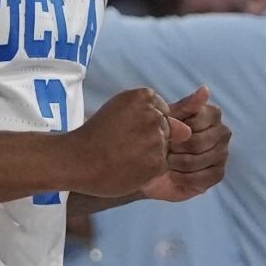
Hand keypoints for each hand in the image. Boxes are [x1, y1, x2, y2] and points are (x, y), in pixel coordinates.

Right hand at [67, 88, 191, 197]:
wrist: (78, 159)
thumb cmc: (97, 134)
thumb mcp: (121, 109)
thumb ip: (154, 114)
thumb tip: (188, 131)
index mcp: (143, 96)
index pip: (162, 110)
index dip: (144, 123)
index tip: (125, 128)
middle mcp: (153, 115)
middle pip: (166, 129)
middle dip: (150, 138)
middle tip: (124, 144)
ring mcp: (157, 139)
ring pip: (165, 148)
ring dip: (149, 154)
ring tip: (124, 156)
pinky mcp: (158, 161)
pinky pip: (162, 165)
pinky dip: (148, 169)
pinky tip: (128, 167)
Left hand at [141, 86, 230, 202]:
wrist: (151, 161)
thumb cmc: (160, 132)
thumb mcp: (168, 116)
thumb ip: (187, 104)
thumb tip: (205, 89)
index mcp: (213, 113)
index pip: (196, 122)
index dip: (176, 130)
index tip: (163, 132)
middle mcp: (223, 132)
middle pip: (197, 143)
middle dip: (174, 148)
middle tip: (161, 149)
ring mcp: (223, 154)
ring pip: (197, 161)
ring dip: (175, 163)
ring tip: (164, 161)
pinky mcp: (218, 174)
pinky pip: (200, 179)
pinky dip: (181, 178)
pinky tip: (173, 174)